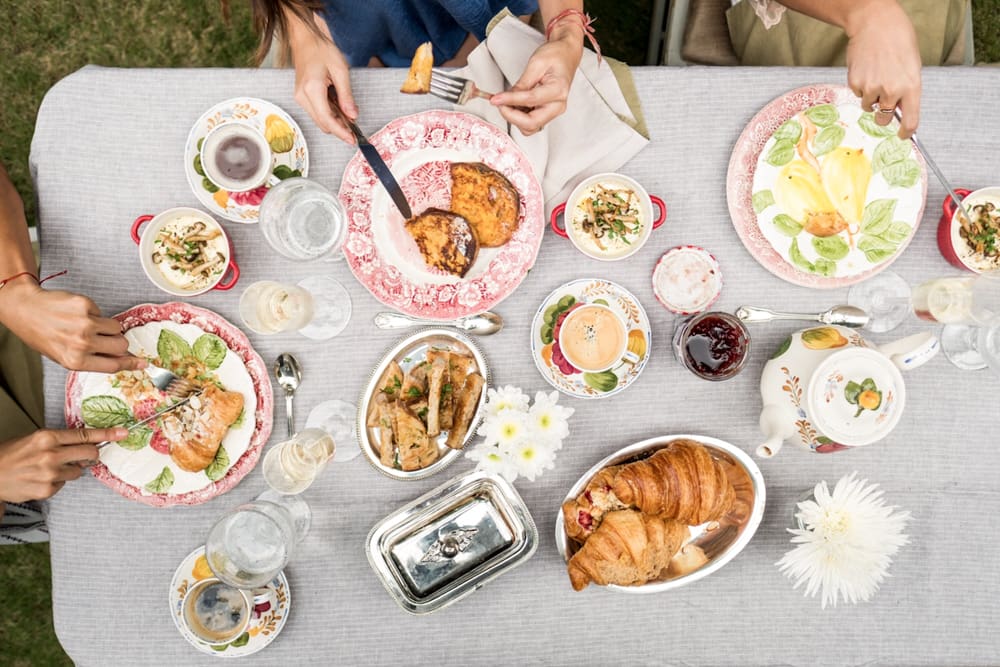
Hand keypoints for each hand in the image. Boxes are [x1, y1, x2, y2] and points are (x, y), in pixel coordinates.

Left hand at [0, 281, 144, 372]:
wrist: (26, 309)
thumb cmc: (43, 335)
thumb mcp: (65, 356)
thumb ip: (92, 359)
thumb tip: (122, 358)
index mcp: (76, 361)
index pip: (113, 365)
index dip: (131, 363)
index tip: (143, 363)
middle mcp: (82, 344)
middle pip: (121, 345)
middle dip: (118, 342)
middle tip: (105, 339)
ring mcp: (85, 324)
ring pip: (117, 327)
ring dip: (108, 327)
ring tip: (88, 325)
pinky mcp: (85, 305)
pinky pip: (103, 313)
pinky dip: (95, 313)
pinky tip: (78, 314)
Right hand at [0, 427, 126, 502]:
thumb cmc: (12, 454)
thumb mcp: (35, 439)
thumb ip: (60, 440)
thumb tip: (86, 443)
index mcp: (47, 437)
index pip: (85, 435)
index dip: (107, 434)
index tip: (123, 432)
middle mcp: (50, 454)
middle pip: (90, 454)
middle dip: (91, 456)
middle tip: (81, 457)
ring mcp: (49, 474)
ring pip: (78, 472)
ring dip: (69, 470)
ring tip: (48, 469)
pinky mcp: (47, 490)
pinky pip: (63, 485)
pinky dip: (56, 483)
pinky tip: (40, 479)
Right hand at [288, 15, 357, 143]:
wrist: (306, 39)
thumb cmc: (321, 49)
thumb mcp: (340, 71)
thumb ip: (347, 96)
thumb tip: (353, 115)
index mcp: (312, 89)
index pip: (327, 119)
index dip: (341, 132)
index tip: (353, 140)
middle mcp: (302, 96)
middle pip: (322, 123)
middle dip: (339, 128)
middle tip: (356, 131)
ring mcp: (300, 97)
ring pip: (319, 119)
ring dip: (335, 121)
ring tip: (350, 117)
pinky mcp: (302, 96)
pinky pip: (317, 112)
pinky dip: (330, 114)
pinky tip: (340, 110)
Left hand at [490, 32, 582, 135]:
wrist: (565, 56)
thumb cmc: (555, 56)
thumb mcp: (536, 63)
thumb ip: (522, 83)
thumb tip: (505, 98)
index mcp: (558, 90)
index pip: (530, 100)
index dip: (510, 100)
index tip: (496, 99)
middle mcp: (558, 105)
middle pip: (532, 123)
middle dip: (511, 116)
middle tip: (499, 103)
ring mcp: (553, 111)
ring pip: (530, 127)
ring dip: (514, 118)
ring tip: (506, 102)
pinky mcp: (547, 113)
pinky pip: (530, 122)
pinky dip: (518, 117)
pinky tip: (512, 104)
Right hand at [844, 2, 920, 137]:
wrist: (876, 25)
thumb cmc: (898, 42)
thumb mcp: (911, 66)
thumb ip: (908, 90)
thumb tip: (901, 111)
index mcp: (911, 86)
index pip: (911, 120)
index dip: (906, 132)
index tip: (902, 136)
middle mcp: (892, 90)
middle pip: (884, 118)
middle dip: (883, 114)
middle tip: (883, 100)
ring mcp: (872, 87)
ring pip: (869, 106)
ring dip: (871, 96)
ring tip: (875, 75)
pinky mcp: (856, 83)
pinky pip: (858, 94)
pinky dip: (861, 86)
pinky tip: (866, 69)